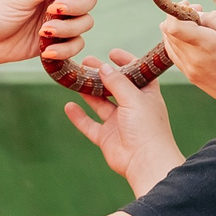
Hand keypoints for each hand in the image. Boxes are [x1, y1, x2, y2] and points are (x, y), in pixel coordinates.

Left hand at [0, 0, 102, 68]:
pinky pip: (75, 44)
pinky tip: (47, 51)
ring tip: (44, 32)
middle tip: (54, 12)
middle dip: (75, 8)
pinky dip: (65, 49)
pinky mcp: (57, 40)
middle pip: (88, 1)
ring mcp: (60, 20)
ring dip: (68, 30)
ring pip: (85, 23)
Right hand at [64, 50, 183, 194]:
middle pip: (114, 86)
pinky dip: (79, 116)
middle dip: (101, 74)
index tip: (112, 53)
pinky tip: (69, 106)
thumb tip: (104, 67)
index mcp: (146, 96)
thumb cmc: (147, 128)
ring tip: (75, 77)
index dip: (127, 62)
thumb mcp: (134, 98)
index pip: (137, 73)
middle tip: (86, 62)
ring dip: (88, 91)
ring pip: (100, 103)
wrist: (145, 162)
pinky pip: (89, 124)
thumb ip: (117, 82)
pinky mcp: (106, 137)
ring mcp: (118, 123)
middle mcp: (132, 108)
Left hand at [160, 11, 215, 123]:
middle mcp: (193, 59)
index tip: (190, 5)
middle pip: (167, 32)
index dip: (176, 10)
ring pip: (168, 42)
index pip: (174, 26)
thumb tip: (198, 15)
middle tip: (197, 12)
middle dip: (178, 16)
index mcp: (206, 45)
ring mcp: (189, 69)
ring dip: (176, 29)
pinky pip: (174, 54)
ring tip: (197, 25)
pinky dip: (178, 42)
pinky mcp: (190, 76)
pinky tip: (193, 39)